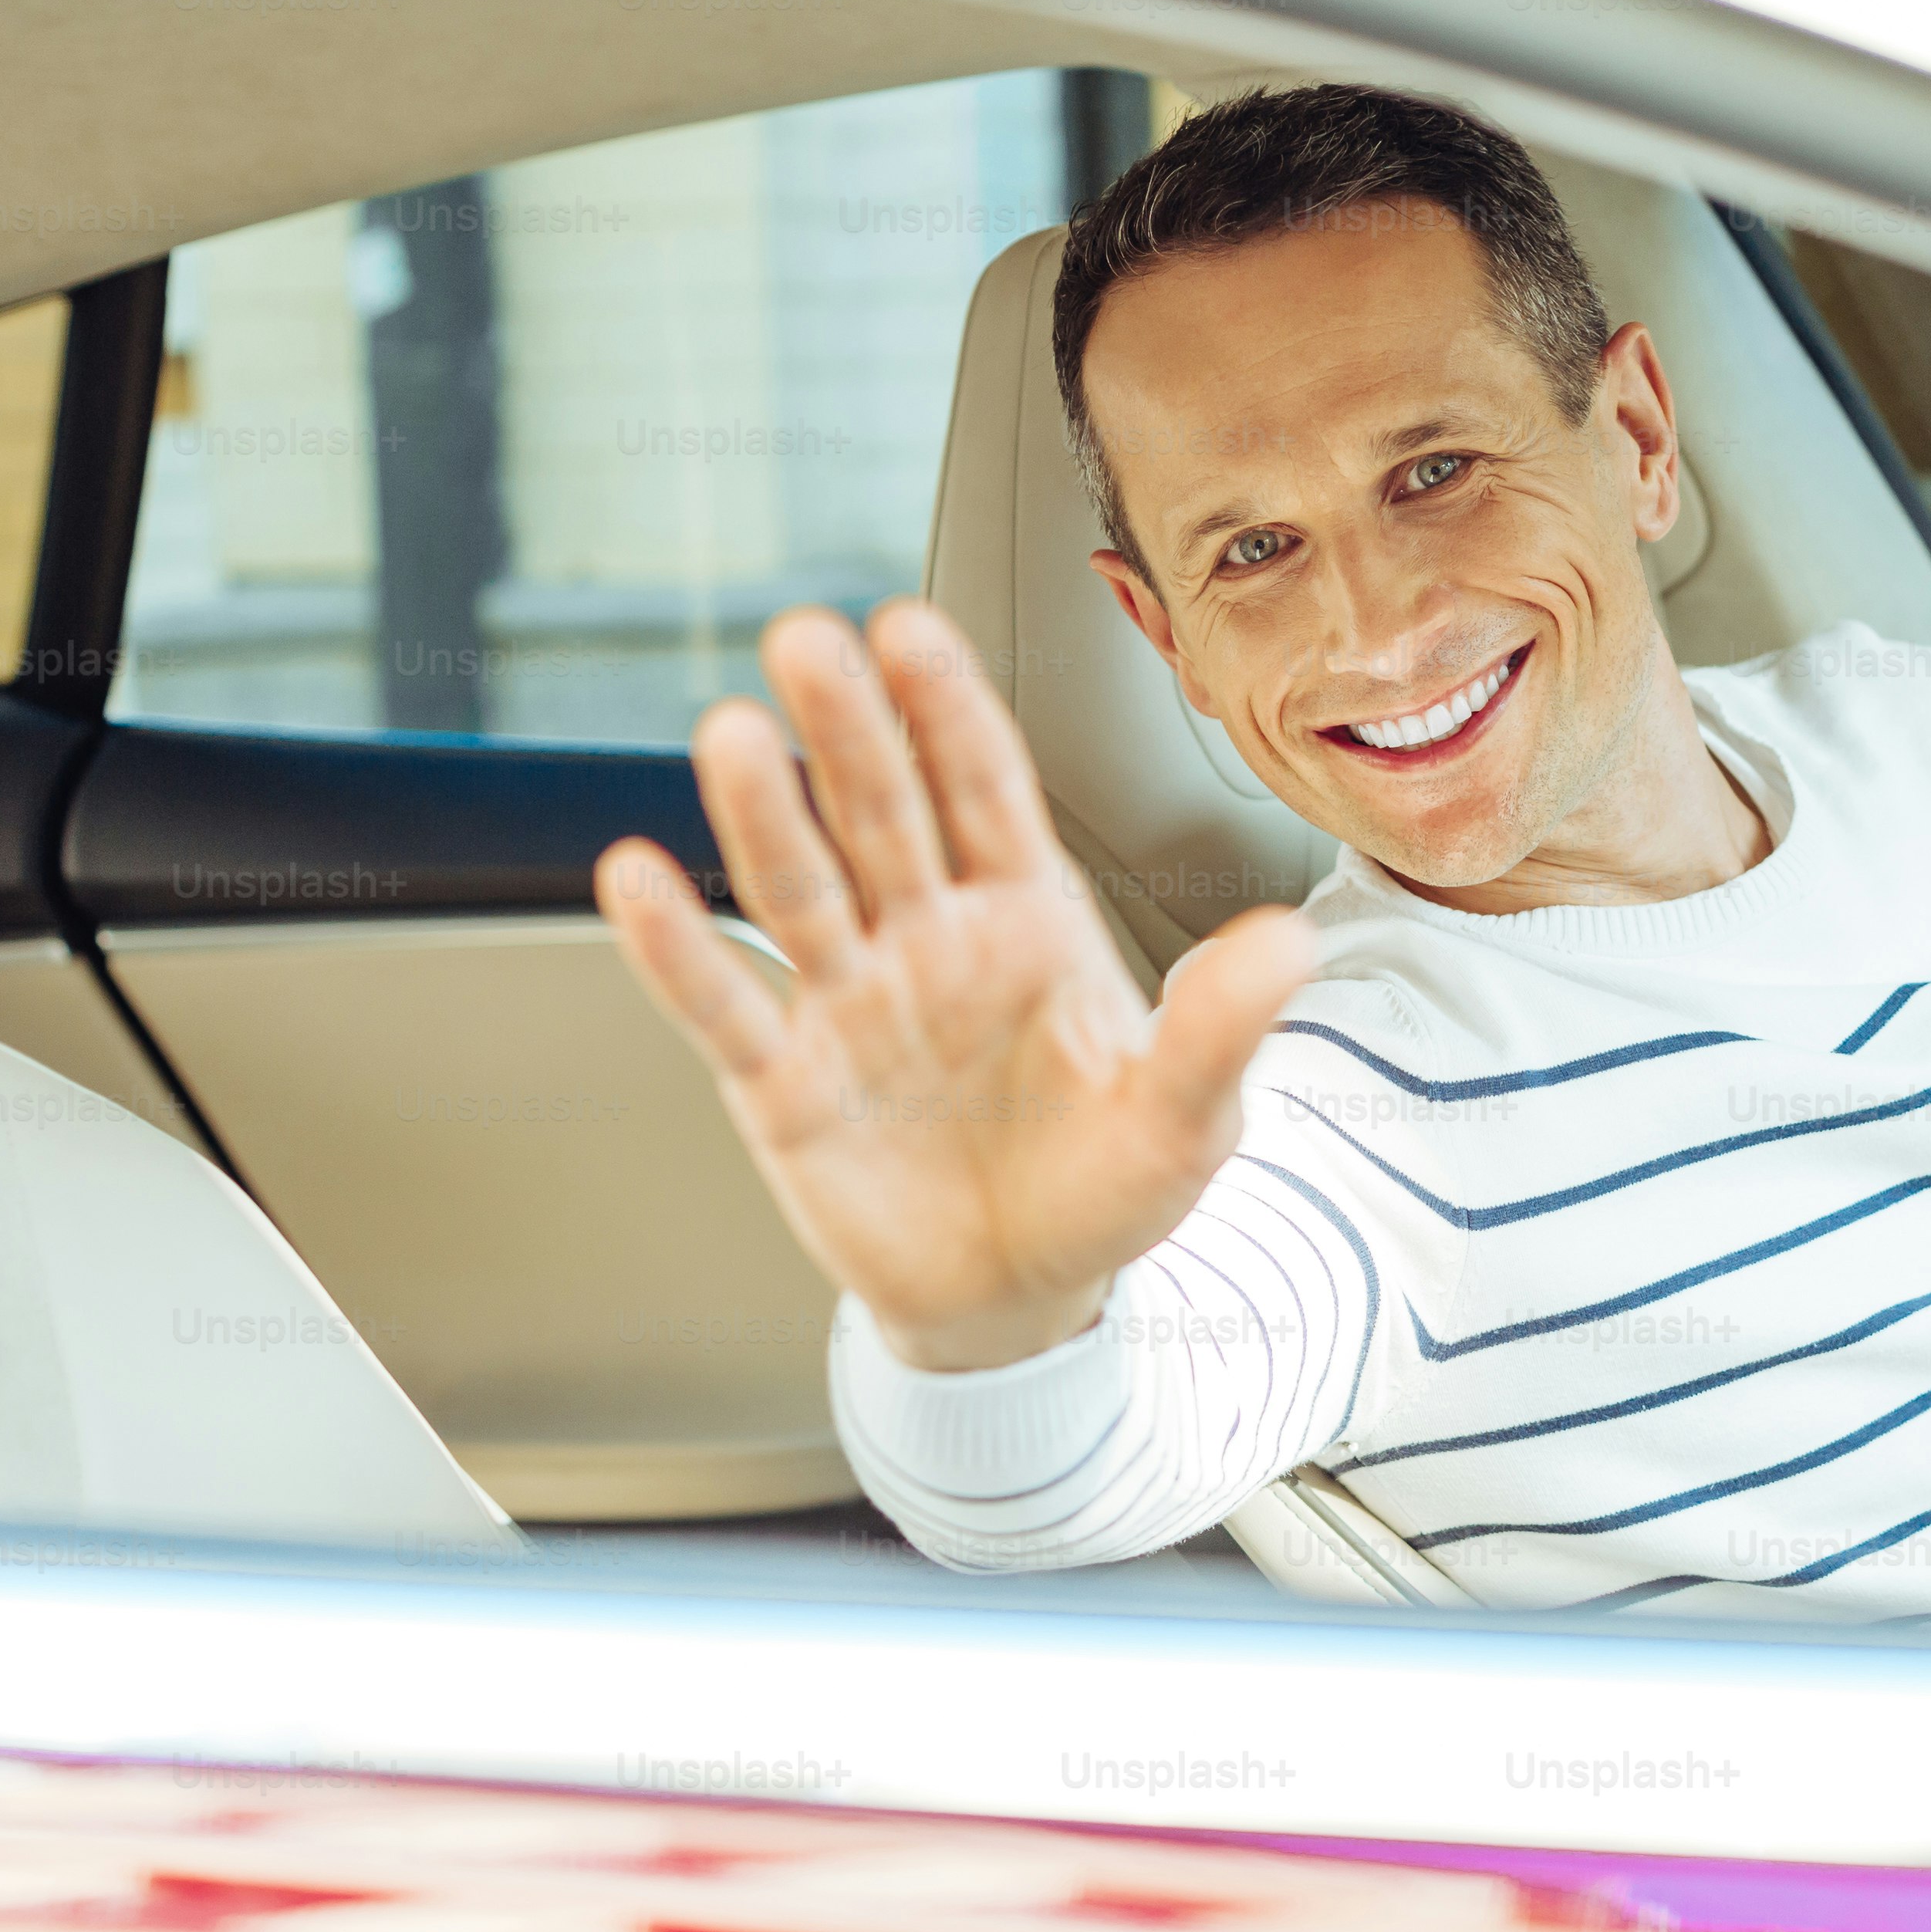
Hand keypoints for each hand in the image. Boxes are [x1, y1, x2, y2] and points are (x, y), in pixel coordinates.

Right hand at [597, 599, 1315, 1370]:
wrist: (1025, 1302)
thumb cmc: (1104, 1191)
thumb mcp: (1187, 1115)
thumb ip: (1222, 1025)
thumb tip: (1293, 945)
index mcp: (1026, 915)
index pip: (984, 788)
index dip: (948, 710)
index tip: (912, 629)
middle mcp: (927, 937)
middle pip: (880, 811)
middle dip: (848, 727)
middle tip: (809, 640)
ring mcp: (850, 1002)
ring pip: (799, 888)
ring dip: (763, 813)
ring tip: (733, 734)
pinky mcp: (785, 1081)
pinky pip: (727, 1005)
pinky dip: (678, 948)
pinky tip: (636, 877)